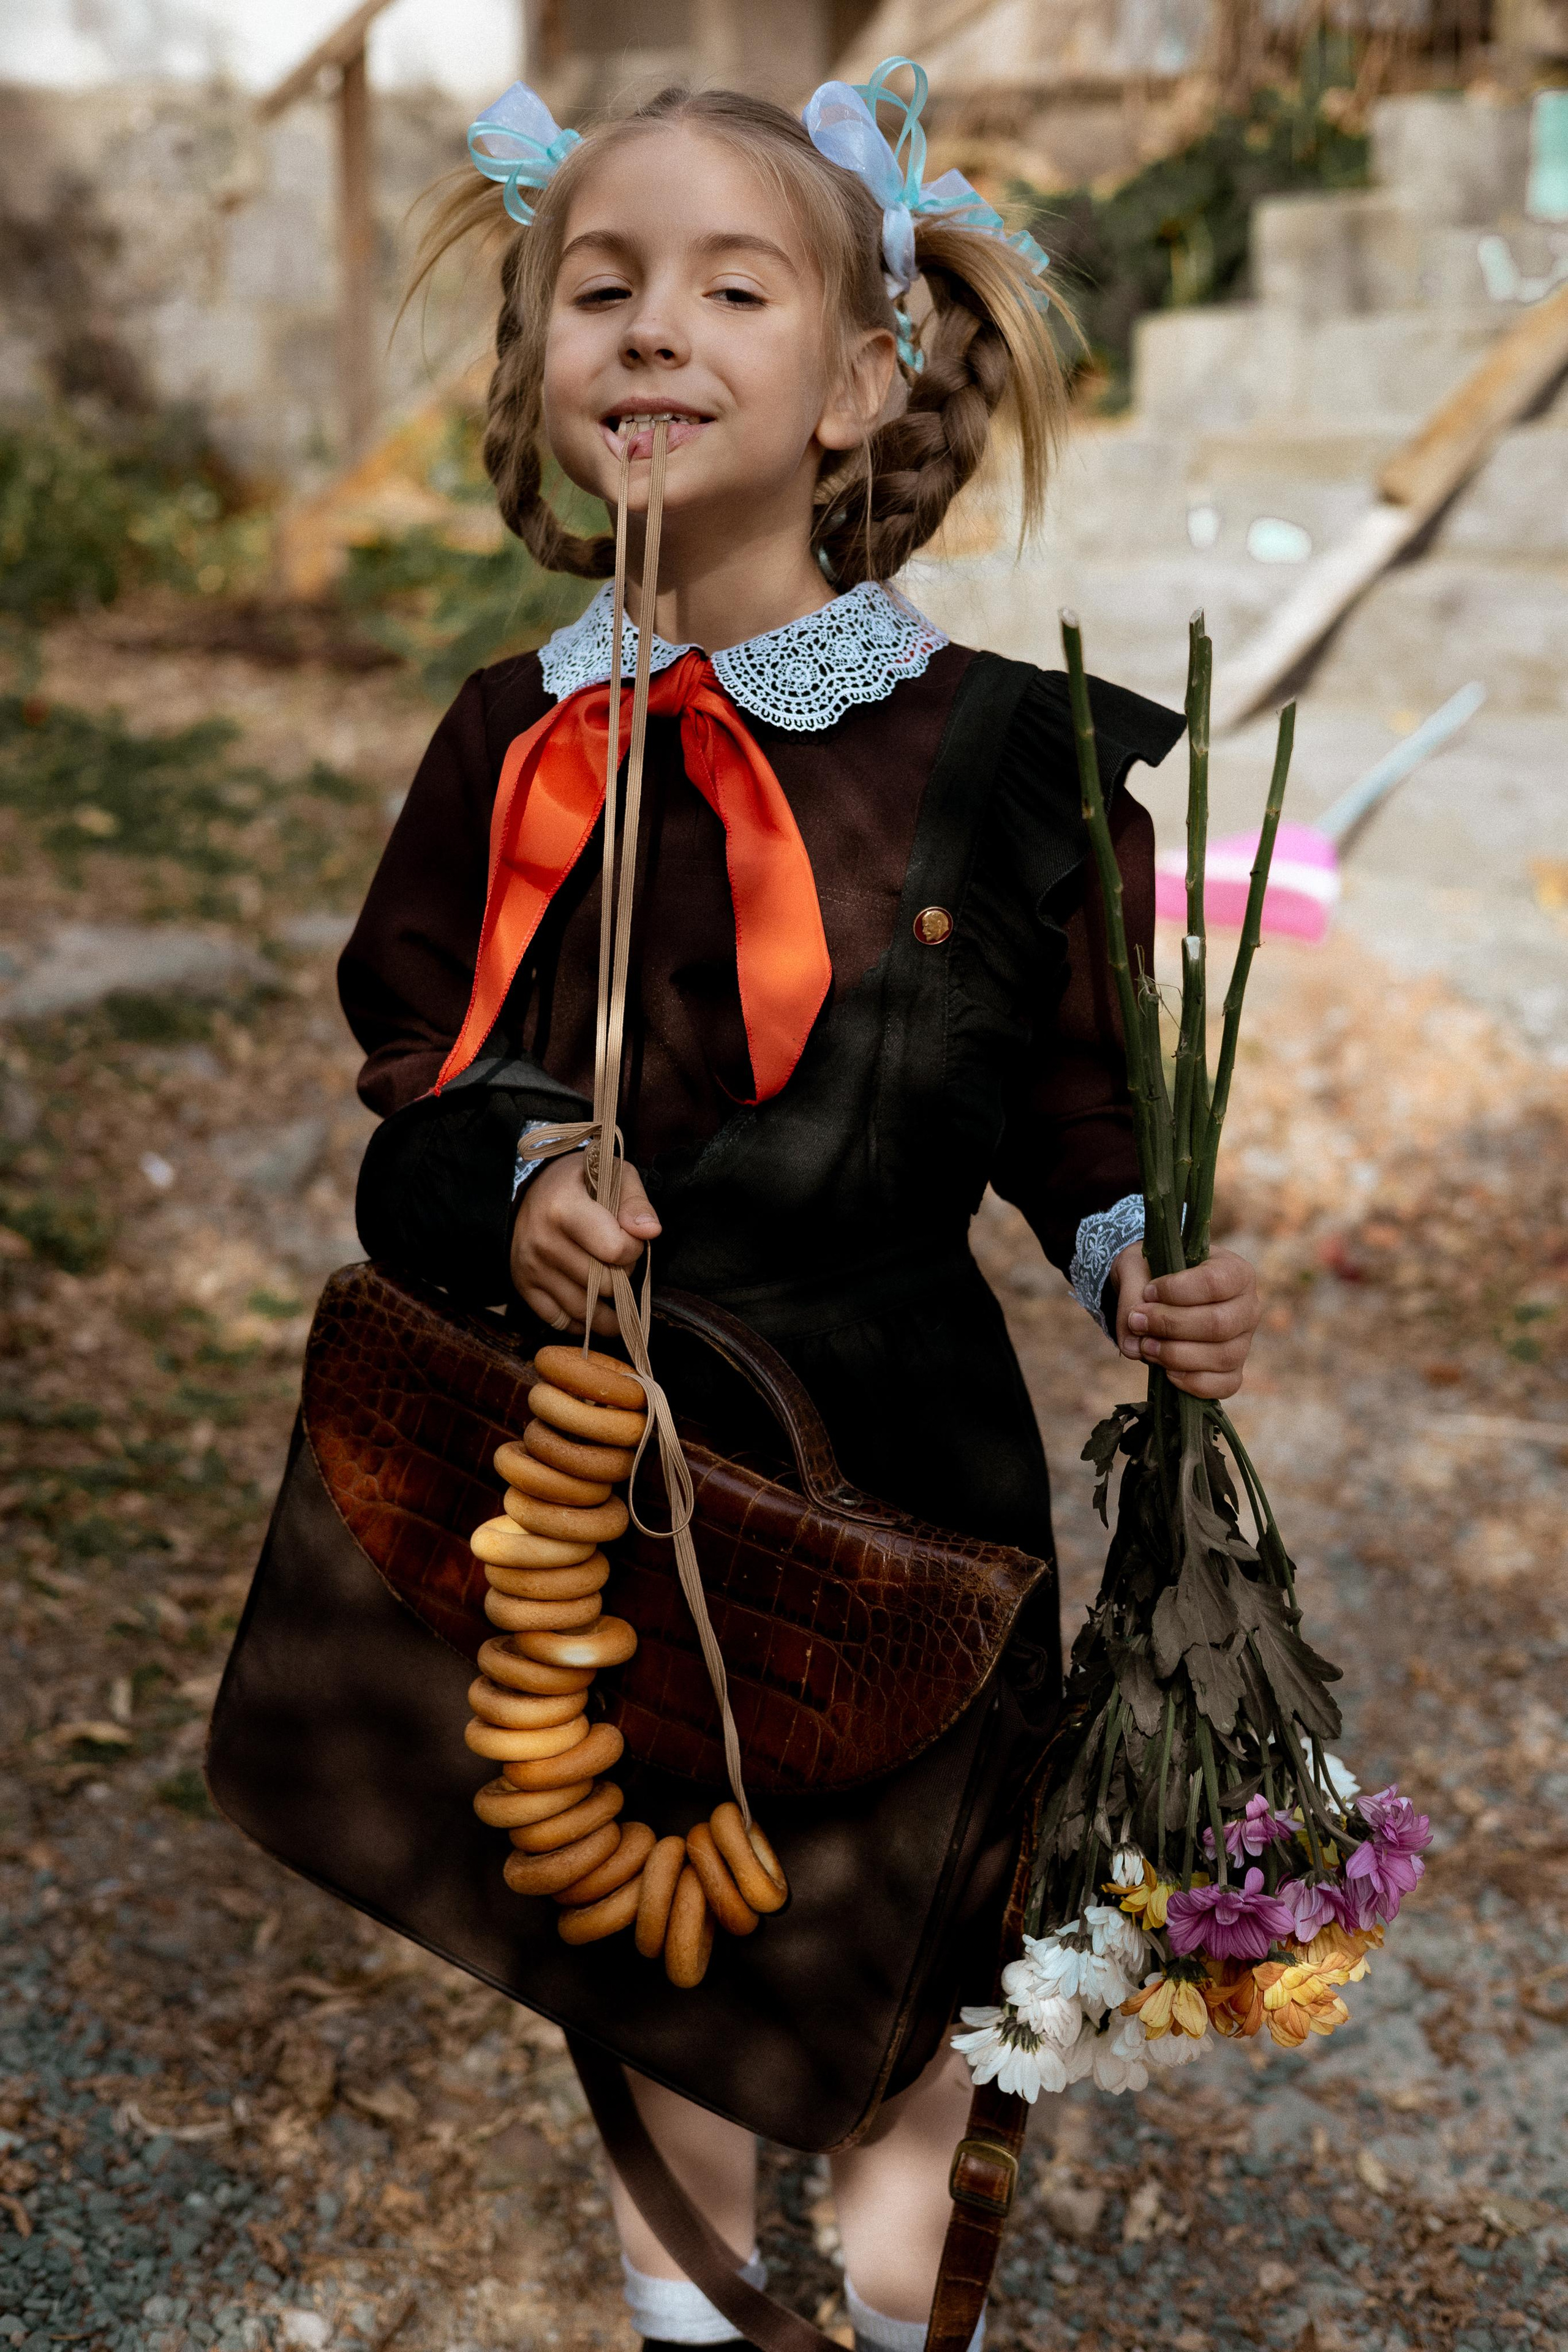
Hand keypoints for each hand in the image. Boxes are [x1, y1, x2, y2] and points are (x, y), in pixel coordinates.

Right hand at [510, 1152, 660, 1338]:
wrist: (529, 1188)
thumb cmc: (579, 1181)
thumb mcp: (613, 1174)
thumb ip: (635, 1202)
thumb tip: (650, 1232)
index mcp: (564, 1209)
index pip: (615, 1250)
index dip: (634, 1248)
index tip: (631, 1237)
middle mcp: (543, 1243)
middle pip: (603, 1284)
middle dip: (623, 1276)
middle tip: (620, 1261)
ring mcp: (531, 1269)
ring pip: (585, 1310)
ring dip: (609, 1308)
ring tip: (619, 1294)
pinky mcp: (523, 1287)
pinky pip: (560, 1321)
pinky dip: (582, 1322)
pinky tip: (593, 1308)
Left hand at [1111, 1245, 1259, 1400]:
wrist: (1157, 1293)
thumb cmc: (1154, 1274)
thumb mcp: (1137, 1269)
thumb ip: (1132, 1296)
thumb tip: (1133, 1346)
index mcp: (1235, 1272)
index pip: (1214, 1283)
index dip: (1176, 1291)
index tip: (1148, 1292)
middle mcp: (1248, 1307)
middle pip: (1219, 1324)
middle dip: (1171, 1326)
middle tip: (1138, 1322)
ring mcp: (1244, 1341)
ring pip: (1222, 1357)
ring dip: (1176, 1355)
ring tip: (1145, 1346)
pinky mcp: (1233, 1369)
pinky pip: (1225, 1385)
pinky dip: (1194, 1382)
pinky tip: (1167, 1372)